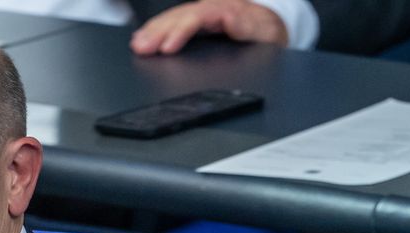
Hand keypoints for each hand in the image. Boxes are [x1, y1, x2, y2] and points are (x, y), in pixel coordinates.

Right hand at [130, 0, 287, 54]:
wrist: (271, 26)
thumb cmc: (267, 31)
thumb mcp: (265, 32)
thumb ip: (247, 27)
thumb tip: (231, 20)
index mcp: (225, 10)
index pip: (196, 18)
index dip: (179, 32)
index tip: (167, 47)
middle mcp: (210, 8)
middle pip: (179, 16)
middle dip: (158, 32)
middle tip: (142, 47)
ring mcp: (202, 13)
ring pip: (173, 18)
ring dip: (153, 31)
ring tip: (138, 44)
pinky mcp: (197, 21)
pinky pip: (174, 22)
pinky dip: (158, 30)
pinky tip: (145, 37)